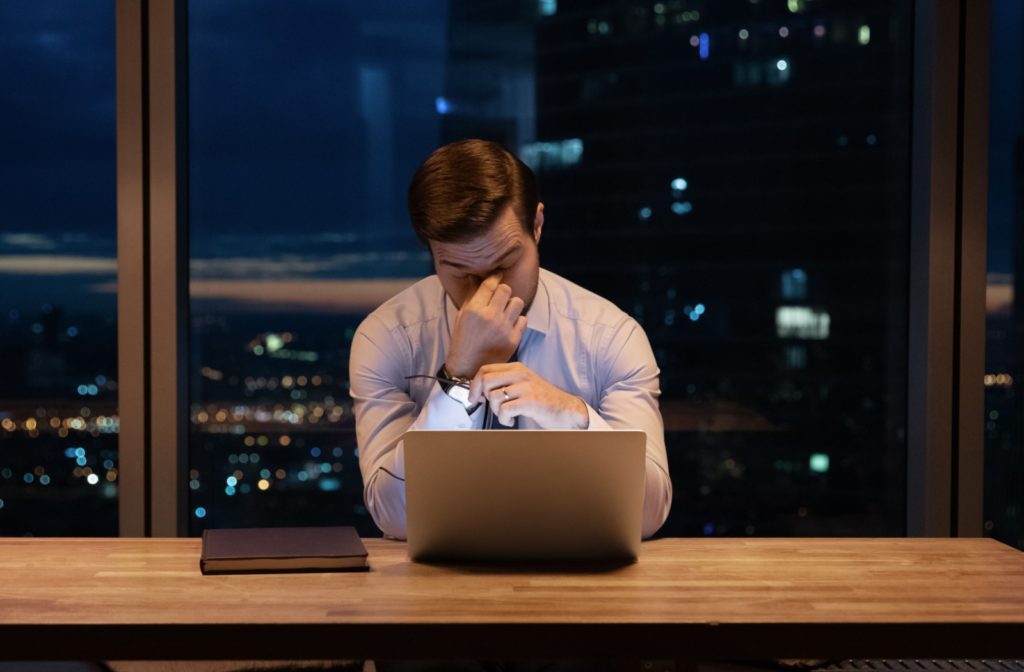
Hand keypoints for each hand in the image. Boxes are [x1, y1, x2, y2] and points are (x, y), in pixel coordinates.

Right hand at [445, 274, 526, 378]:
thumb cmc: (463, 341)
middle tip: (499, 298)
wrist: (468, 368)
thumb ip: (471, 297)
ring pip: (517, 302)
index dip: (494, 277)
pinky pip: (524, 319)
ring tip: (506, 312)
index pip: (489, 285)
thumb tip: (477, 278)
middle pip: (506, 290)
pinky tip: (510, 325)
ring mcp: (504, 328)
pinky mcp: (514, 339)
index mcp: (475, 310)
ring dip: (512, 304)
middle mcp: (490, 316)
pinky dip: (518, 320)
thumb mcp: (462, 316)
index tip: (497, 276)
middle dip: (503, 291)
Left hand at [467, 362, 588, 428]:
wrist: (566, 409)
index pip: (486, 369)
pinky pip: (504, 410)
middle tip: (491, 407)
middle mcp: (520, 374)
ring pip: (494, 397)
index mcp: (517, 368)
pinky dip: (504, 419)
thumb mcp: (522, 384)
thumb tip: (478, 390)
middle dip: (483, 397)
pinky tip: (511, 420)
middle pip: (486, 380)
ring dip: (496, 412)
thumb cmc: (542, 400)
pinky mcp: (530, 401)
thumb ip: (504, 382)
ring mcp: (526, 387)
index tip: (474, 396)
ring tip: (507, 415)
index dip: (474, 384)